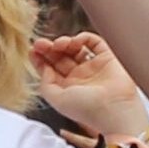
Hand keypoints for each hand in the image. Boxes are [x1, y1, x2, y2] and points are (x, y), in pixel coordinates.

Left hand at [27, 34, 148, 138]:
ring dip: (64, 42)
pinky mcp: (107, 58)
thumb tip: (45, 67)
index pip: (50, 69)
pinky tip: (75, 42)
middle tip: (41, 43)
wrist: (115, 110)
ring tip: (59, 44)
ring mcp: (93, 67)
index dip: (40, 58)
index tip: (33, 50)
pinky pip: (93, 42)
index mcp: (67, 88)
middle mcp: (80, 77)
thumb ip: (46, 84)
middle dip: (49, 48)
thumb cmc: (88, 109)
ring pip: (75, 48)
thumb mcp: (57, 101)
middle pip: (60, 56)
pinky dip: (83, 38)